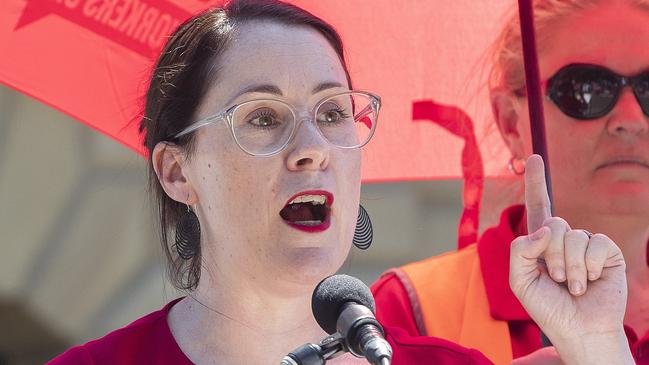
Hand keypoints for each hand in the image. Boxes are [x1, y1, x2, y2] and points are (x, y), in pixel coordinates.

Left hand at [509, 155, 631, 364]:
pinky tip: (590, 281)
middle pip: (552, 223)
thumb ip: (520, 251)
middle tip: (556, 280)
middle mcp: (564, 238)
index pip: (539, 206)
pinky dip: (588, 266)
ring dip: (568, 267)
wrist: (578, 330)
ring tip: (572, 286)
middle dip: (550, 256)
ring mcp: (587, 244)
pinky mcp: (608, 252)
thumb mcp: (520, 280)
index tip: (533, 158)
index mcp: (541, 242)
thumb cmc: (547, 307)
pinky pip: (595, 244)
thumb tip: (546, 230)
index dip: (536, 182)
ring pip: (572, 236)